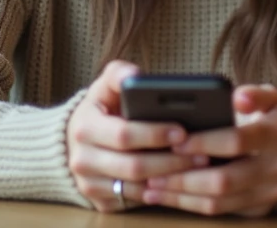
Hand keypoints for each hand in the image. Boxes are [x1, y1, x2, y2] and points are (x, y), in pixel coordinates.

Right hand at [66, 61, 211, 211]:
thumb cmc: (100, 109)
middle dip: (171, 161)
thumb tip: (136, 74)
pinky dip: (159, 193)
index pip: (124, 135)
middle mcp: (81, 160)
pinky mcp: (99, 202)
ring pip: (137, 188)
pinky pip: (135, 201)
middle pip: (134, 166)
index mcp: (84, 128)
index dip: (155, 134)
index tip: (183, 131)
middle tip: (202, 155)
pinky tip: (180, 182)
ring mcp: (89, 184)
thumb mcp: (104, 86)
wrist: (74, 141)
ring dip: (170, 180)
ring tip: (197, 168)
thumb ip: (119, 74)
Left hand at [142, 84, 276, 216]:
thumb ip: (254, 94)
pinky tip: (166, 197)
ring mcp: (269, 193)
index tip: (176, 140)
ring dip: (182, 196)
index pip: (237, 141)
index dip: (205, 142)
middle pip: (225, 180)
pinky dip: (190, 205)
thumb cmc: (273, 119)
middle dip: (185, 177)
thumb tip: (236, 96)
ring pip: (220, 202)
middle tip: (153, 172)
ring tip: (151, 187)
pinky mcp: (258, 209)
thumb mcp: (271, 98)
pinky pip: (221, 211)